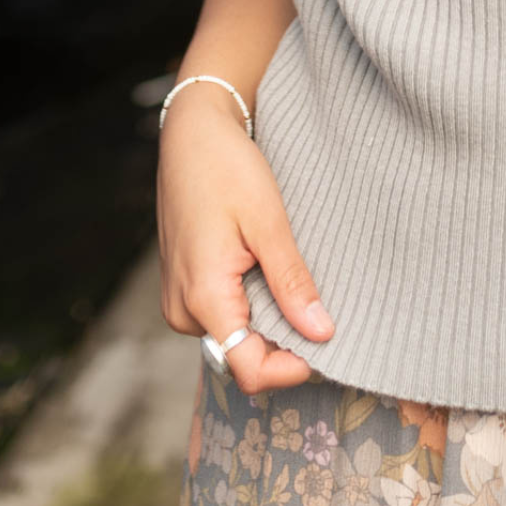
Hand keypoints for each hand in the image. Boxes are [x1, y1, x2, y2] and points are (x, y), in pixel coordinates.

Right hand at [156, 87, 334, 392]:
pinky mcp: (183, 289)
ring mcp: (178, 301)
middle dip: (283, 345)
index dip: (290, 369)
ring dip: (268, 323)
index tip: (327, 346)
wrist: (189, 135)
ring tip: (295, 284)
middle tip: (322, 312)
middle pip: (241, 356)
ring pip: (233, 337)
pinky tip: (271, 276)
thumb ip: (291, 282)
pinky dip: (252, 307)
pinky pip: (222, 317)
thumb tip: (321, 333)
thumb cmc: (226, 168)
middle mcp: (183, 310)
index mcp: (202, 297)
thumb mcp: (268, 222)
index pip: (248, 368)